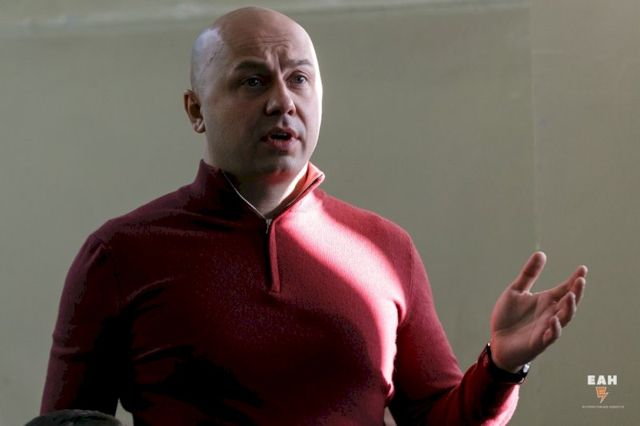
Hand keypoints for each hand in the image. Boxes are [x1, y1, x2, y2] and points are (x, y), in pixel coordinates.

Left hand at [489, 252, 586, 371]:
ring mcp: (546, 327)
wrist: (497, 341)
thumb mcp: (515, 291)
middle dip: (576, 292)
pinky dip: (554, 328)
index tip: (583, 268)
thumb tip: (541, 253)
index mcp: (546, 300)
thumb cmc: (508, 317)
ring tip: (570, 295)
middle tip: (581, 279)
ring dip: (569, 308)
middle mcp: (550, 313)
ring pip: (564, 318)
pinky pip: (551, 335)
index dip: (574, 279)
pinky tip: (554, 320)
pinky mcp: (539, 341)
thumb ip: (528, 274)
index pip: (564, 288)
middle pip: (569, 302)